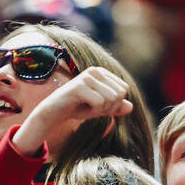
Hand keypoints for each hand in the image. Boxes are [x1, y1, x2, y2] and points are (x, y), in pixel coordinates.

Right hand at [12, 68, 133, 155]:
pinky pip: (99, 103)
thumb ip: (116, 107)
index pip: (124, 90)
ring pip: (110, 98)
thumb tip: (131, 107)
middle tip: (90, 106)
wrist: (54, 113)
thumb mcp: (100, 108)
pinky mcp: (79, 86)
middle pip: (119, 94)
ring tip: (84, 106)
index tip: (98, 103)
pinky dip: (91, 111)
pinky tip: (79, 107)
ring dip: (99, 109)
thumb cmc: (78, 108)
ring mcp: (86, 77)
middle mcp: (95, 71)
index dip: (114, 103)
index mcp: (102, 72)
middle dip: (107, 107)